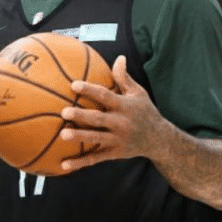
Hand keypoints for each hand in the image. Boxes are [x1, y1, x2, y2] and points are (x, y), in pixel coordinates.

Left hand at [59, 55, 165, 171]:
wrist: (159, 140)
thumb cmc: (144, 111)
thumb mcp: (138, 93)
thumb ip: (124, 78)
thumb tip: (119, 57)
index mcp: (124, 106)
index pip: (106, 96)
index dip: (90, 90)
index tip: (74, 84)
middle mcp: (121, 123)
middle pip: (98, 119)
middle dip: (81, 116)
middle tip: (64, 112)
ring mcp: (117, 140)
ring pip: (95, 139)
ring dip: (79, 137)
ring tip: (62, 135)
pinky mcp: (114, 153)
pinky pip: (95, 158)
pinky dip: (79, 163)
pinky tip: (63, 164)